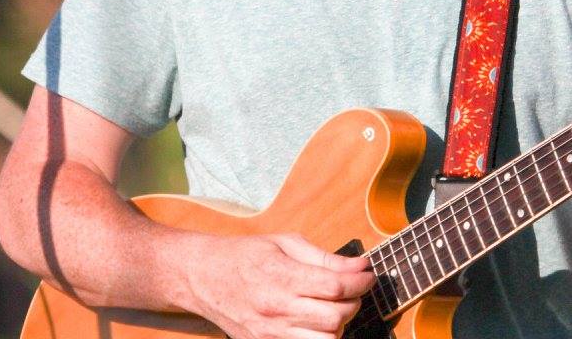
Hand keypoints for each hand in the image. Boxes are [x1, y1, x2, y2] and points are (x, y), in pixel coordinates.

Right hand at [185, 232, 374, 338]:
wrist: (203, 277)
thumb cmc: (245, 255)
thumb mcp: (284, 243)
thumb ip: (324, 257)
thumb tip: (359, 265)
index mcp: (283, 277)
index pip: (337, 286)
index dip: (361, 281)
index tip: (369, 275)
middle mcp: (277, 309)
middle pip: (335, 316)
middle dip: (353, 303)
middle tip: (352, 290)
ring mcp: (270, 333)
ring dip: (338, 326)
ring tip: (334, 309)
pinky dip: (319, 338)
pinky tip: (318, 324)